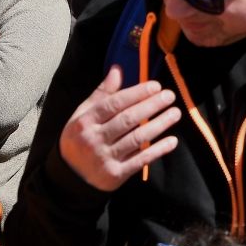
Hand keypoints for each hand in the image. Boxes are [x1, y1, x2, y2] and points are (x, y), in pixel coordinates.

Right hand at [58, 66, 180, 191]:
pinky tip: (172, 140)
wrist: (69, 176)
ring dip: (159, 125)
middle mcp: (94, 139)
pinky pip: (140, 160)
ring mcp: (104, 158)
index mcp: (85, 121)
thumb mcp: (84, 114)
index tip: (155, 86)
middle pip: (127, 120)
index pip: (113, 104)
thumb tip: (118, 68)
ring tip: (175, 113)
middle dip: (151, 106)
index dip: (136, 93)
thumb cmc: (80, 137)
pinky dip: (157, 150)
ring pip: (136, 139)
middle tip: (170, 96)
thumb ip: (102, 93)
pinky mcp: (115, 175)